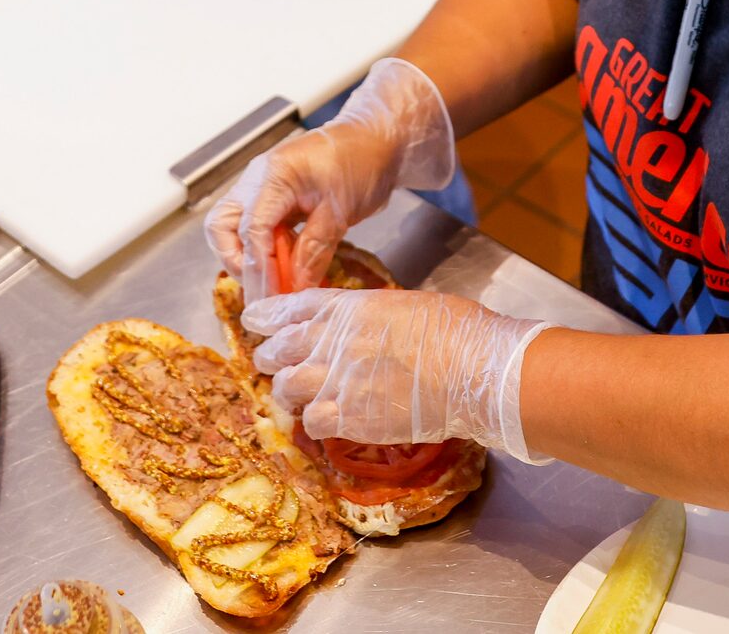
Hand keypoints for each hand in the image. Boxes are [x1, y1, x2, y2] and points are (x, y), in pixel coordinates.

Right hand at [205, 58, 454, 294]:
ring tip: (276, 277)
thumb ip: (314, 250)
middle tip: (264, 285)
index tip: (274, 294)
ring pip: (231, 227)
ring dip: (247, 256)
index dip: (260, 266)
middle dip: (237, 260)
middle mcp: (257, 180)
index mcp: (274, 175)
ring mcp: (261, 187)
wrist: (374, 140)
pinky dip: (264, 249)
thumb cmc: (361, 163)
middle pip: (222, 226)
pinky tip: (286, 263)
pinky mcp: (271, 197)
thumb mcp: (340, 211)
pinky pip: (253, 226)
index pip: (252, 228)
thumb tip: (297, 287)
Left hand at [243, 285, 550, 461]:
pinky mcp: (350, 417)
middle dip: (272, 357)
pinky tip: (328, 422)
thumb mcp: (401, 305)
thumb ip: (366, 315)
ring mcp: (337, 380)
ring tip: (298, 397)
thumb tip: (355, 326)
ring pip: (285, 388)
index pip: (289, 307)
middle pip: (277, 349)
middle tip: (275, 364)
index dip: (266, 316)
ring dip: (289, 393)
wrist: (474, 370)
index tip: (254, 320)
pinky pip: (311, 422)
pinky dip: (315, 423)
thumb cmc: (453, 331)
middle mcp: (332, 340)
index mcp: (346, 306)